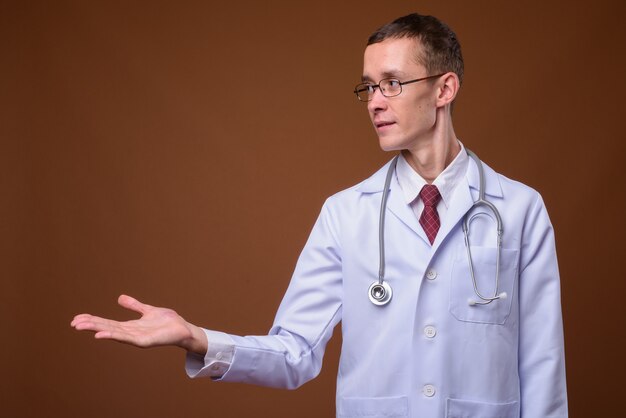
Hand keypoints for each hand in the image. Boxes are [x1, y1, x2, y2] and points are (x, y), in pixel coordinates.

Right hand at [71, 295, 207, 354]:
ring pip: (113, 333)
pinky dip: (113, 336)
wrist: (183, 329)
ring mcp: (137, 338)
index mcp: (130, 326)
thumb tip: (120, 298)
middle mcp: (131, 333)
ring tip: (82, 327)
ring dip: (97, 330)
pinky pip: (126, 339)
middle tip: (73, 323)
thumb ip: (134, 305)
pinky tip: (101, 334)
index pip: (107, 323)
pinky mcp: (144, 341)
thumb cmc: (167, 322)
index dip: (93, 320)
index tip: (77, 318)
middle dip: (91, 325)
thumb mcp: (147, 310)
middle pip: (107, 328)